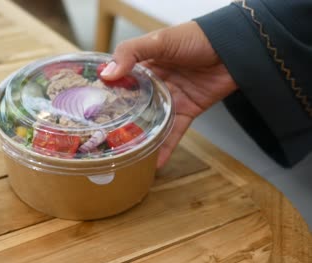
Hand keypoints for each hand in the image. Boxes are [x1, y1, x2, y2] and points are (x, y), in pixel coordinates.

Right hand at [100, 21, 236, 167]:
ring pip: (152, 122)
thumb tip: (107, 74)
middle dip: (119, 120)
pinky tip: (156, 163)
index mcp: (144, 64)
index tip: (87, 110)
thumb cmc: (196, 38)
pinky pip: (174, 132)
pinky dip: (166, 148)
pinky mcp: (187, 110)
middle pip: (133, 105)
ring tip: (123, 155)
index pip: (119, 80)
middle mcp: (154, 83)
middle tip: (101, 138)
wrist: (234, 48)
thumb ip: (131, 53)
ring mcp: (170, 98)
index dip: (105, 93)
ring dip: (140, 138)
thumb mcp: (159, 41)